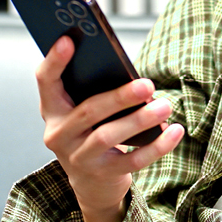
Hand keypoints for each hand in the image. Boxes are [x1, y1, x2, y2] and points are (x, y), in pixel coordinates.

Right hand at [34, 36, 184, 221]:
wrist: (91, 182)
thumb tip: (129, 72)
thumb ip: (94, 90)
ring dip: (140, 120)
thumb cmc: (92, 131)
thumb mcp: (84, 111)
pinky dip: (156, 146)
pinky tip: (175, 131)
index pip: (46, 81)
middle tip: (148, 84)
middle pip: (88, 111)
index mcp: (52, 109)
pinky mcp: (101, 175)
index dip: (54, 60)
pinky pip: (132, 161)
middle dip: (119, 96)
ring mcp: (78, 158)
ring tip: (165, 105)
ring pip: (108, 136)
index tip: (69, 39)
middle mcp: (58, 134)